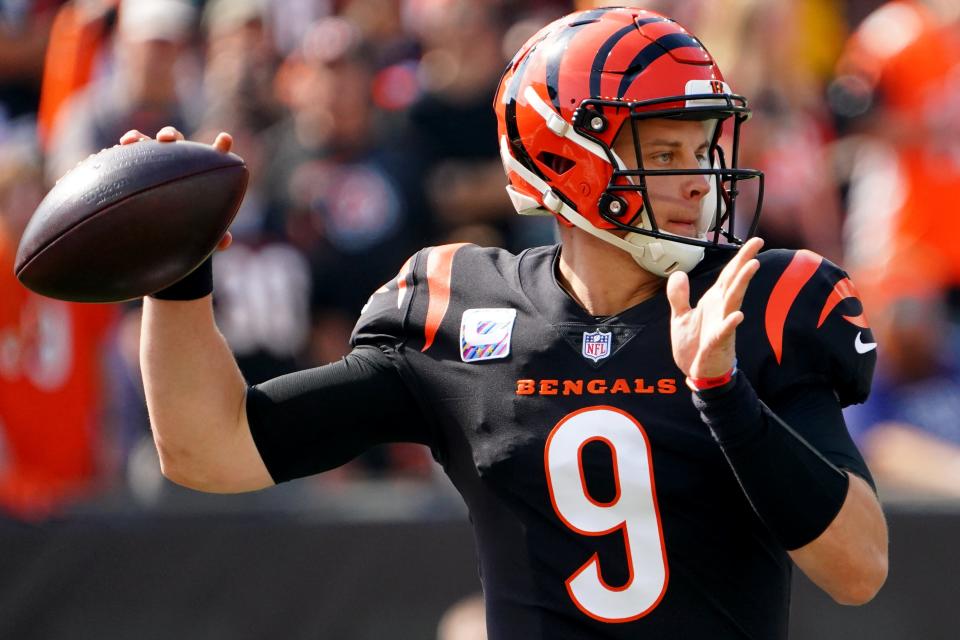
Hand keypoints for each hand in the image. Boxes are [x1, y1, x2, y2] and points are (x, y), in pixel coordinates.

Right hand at [119, 126, 234, 251]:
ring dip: (139, 137)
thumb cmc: (181, 227)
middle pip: (175, 141)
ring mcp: (153, 162)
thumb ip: (213, 234)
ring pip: (148, 143)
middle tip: (165, 140)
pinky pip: (127, 153)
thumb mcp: (196, 230)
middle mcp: (175, 162)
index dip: (220, 147)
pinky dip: (123, 149)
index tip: (225, 139)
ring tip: (132, 141)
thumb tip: (226, 242)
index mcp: (196, 173)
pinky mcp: (134, 166)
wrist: (150, 229)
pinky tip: (117, 150)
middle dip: (169, 135)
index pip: (212, 157)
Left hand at [666, 237, 763, 378]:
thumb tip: (679, 274)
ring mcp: (722, 324)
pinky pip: (725, 332)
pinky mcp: (718, 342)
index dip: (739, 257)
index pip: (728, 274)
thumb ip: (679, 295)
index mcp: (713, 301)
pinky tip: (737, 315)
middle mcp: (721, 309)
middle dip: (745, 262)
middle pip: (734, 281)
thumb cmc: (694, 344)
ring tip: (751, 266)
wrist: (697, 372)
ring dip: (742, 284)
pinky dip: (730, 323)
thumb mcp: (680, 316)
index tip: (754, 241)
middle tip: (757, 243)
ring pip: (733, 301)